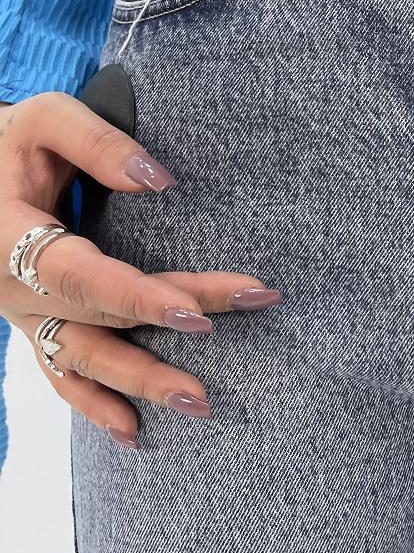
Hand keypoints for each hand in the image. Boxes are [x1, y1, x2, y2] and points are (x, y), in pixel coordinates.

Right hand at [0, 92, 280, 446]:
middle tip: (251, 313)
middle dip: (174, 323)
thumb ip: (97, 144)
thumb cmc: (9, 139)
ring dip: (140, 383)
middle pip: (101, 316)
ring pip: (83, 359)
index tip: (200, 312)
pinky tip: (134, 434)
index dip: (141, 297)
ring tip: (201, 403)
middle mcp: (10, 291)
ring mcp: (19, 316)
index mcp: (8, 239)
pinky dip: (94, 405)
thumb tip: (161, 180)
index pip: (83, 277)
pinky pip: (59, 375)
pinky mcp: (30, 325)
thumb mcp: (44, 118)